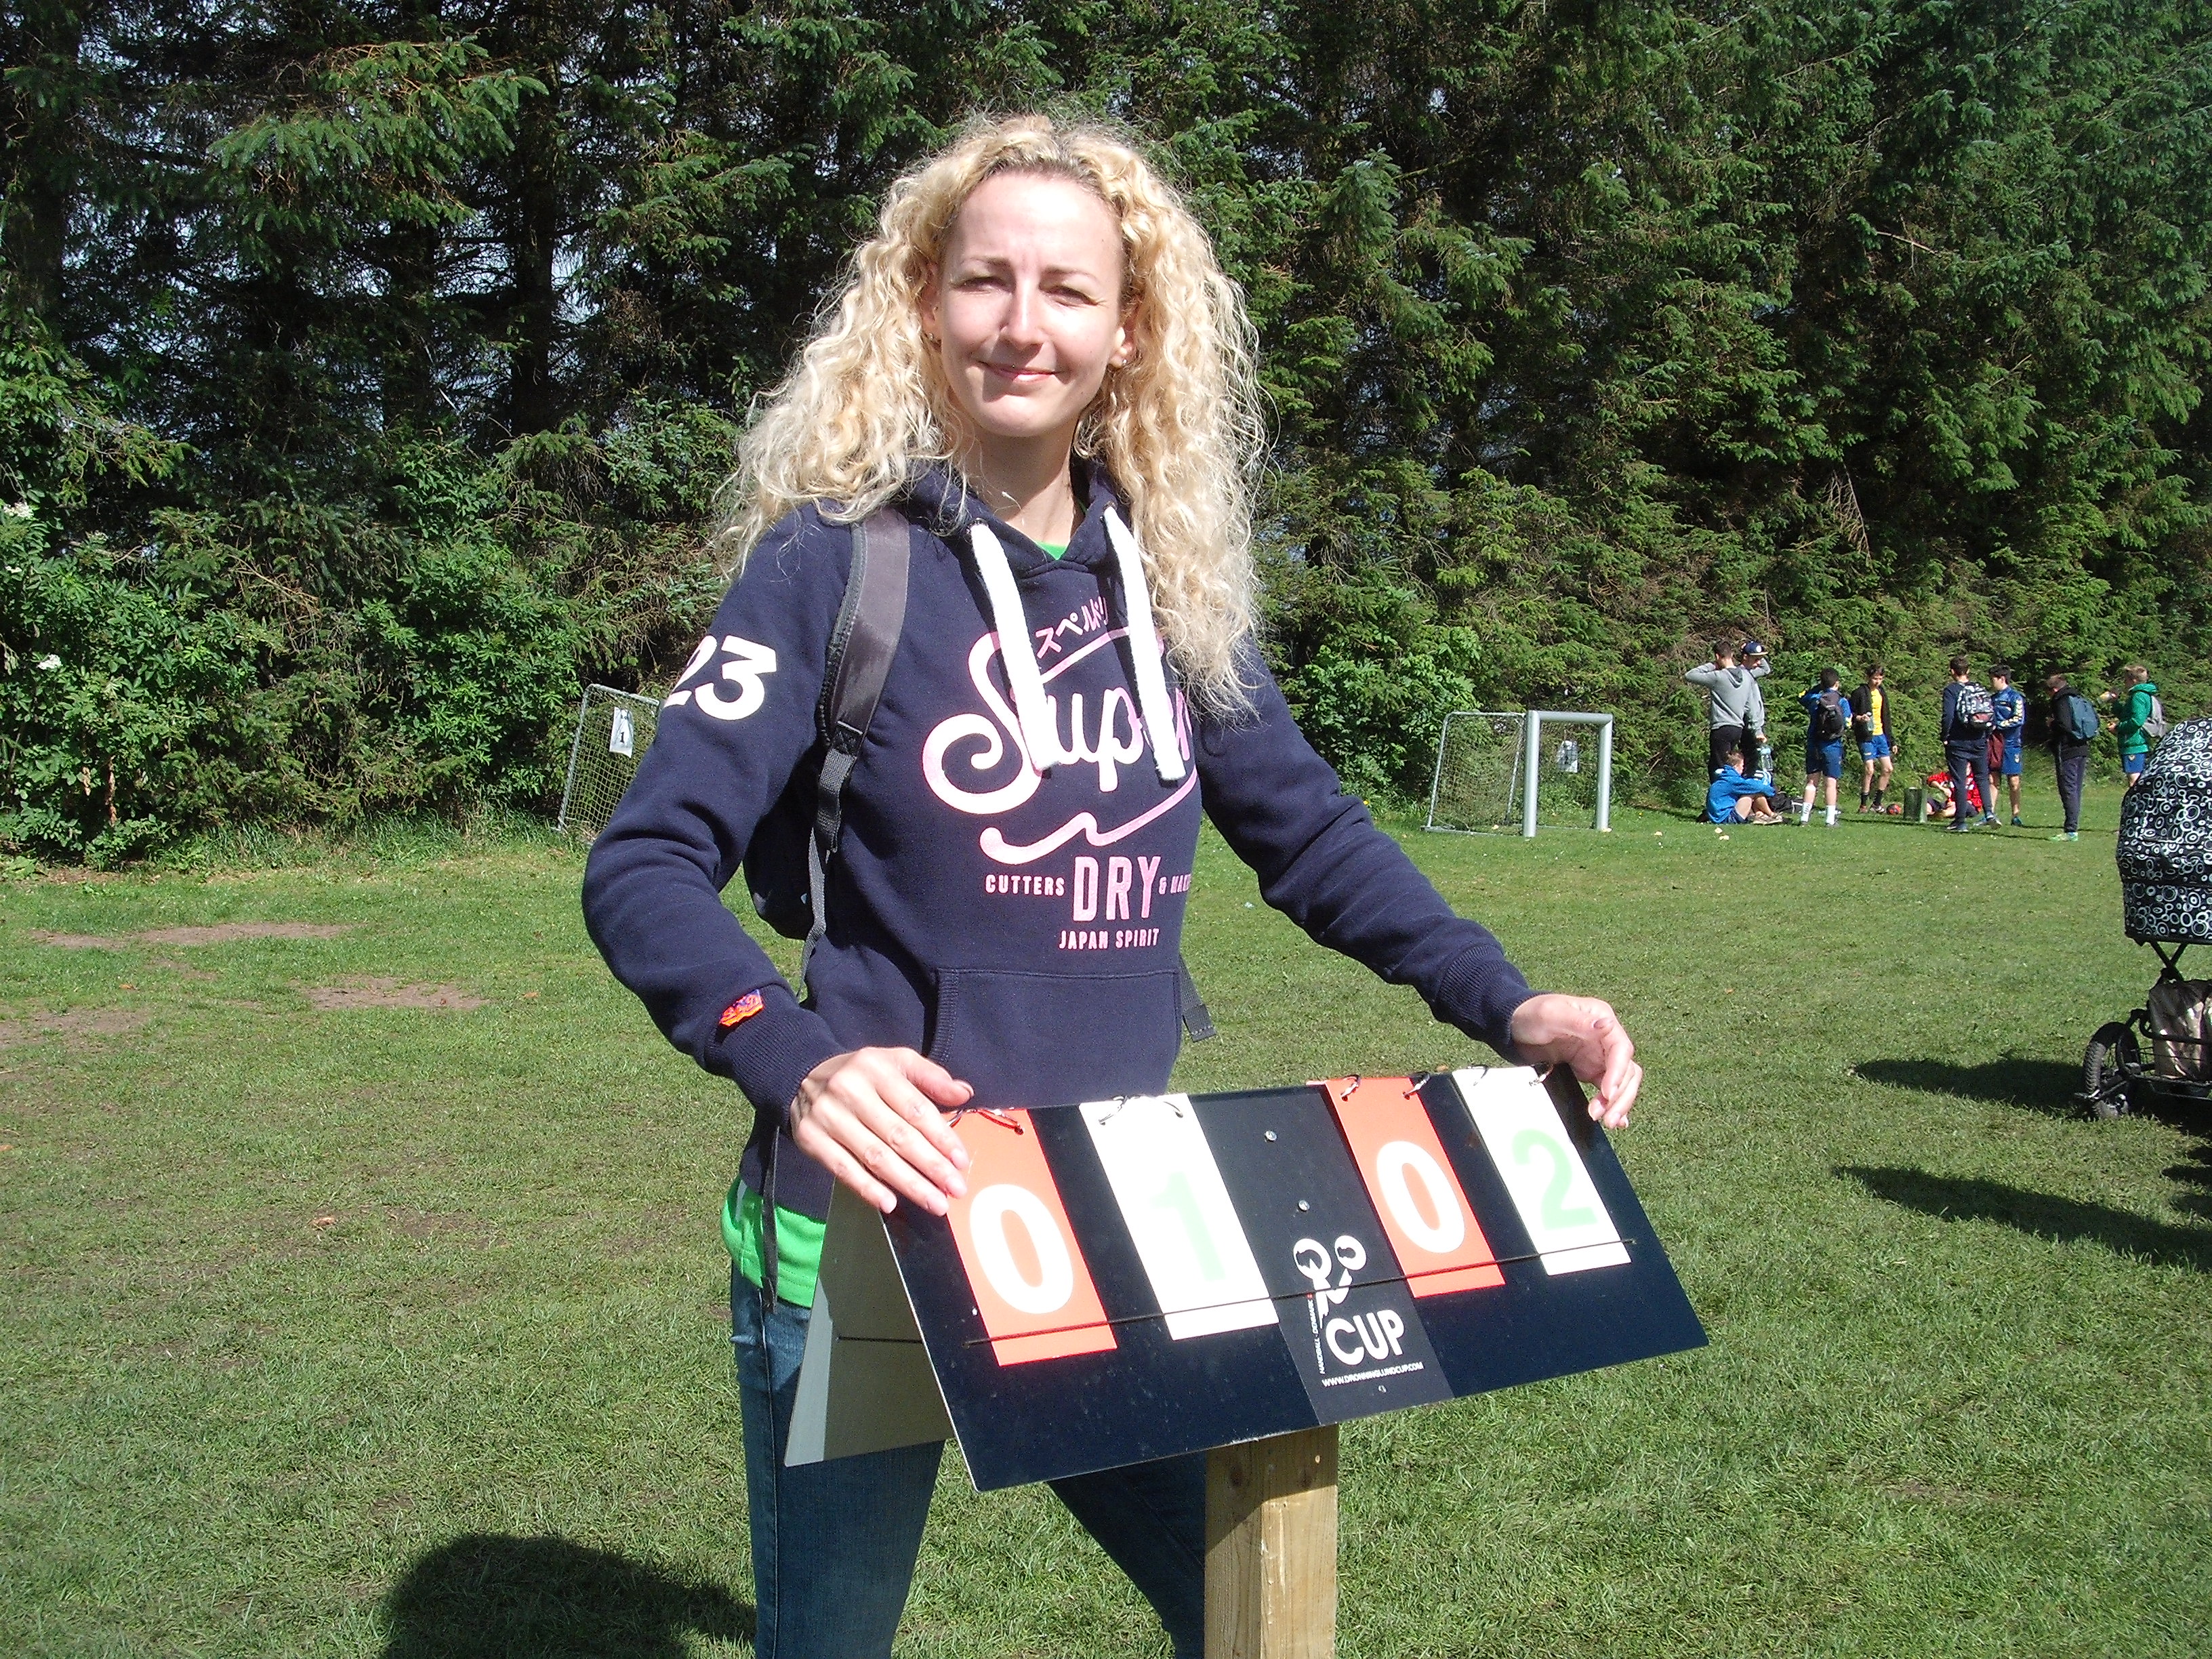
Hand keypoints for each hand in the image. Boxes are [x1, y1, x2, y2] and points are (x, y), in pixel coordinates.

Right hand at [789, 1047, 973, 1215]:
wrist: (802, 1076)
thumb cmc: (862, 1074)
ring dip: (908, 1184)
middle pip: (898, 1135)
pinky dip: (867, 1188)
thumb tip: (964, 1093)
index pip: (915, 1108)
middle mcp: (850, 1090)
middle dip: (931, 1166)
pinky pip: (843, 1168)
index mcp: (876, 1068)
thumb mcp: (896, 1061)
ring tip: (935, 1203)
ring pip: (874, 1156)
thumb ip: (931, 1076)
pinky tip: (890, 1203)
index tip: (961, 1161)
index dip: (941, 1137)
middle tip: (955, 1190)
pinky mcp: (810, 1138)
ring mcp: (828, 1116)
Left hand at [1508, 994, 1641, 1129]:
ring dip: (1617, 1103)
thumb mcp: (1552, 1014)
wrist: (1514, 1025)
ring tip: (1605, 1121)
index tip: (1608, 1092)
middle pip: (1627, 1070)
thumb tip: (1608, 1025)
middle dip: (1621, 1095)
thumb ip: (1578, 1021)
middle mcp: (1606, 1038)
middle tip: (1607, 1118)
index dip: (1619, 1072)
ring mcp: (1599, 1056)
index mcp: (1602, 1018)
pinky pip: (1607, 1089)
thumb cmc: (1532, 1013)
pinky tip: (1614, 1120)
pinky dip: (1612, 1104)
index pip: (1621, 1050)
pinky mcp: (1589, 1070)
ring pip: (1621, 1082)